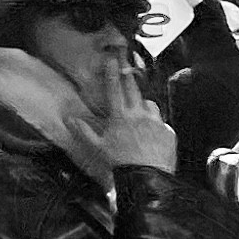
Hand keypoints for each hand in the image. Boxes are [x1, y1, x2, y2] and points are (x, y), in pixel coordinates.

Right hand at [0, 47, 172, 186]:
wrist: (147, 179)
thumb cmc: (120, 164)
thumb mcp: (98, 148)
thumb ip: (83, 131)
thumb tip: (69, 118)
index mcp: (120, 117)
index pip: (114, 89)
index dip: (112, 72)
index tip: (112, 59)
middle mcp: (139, 114)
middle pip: (134, 89)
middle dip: (129, 76)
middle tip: (127, 67)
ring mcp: (156, 122)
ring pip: (150, 105)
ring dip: (144, 105)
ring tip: (140, 112)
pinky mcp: (168, 132)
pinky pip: (162, 123)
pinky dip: (156, 126)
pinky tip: (152, 135)